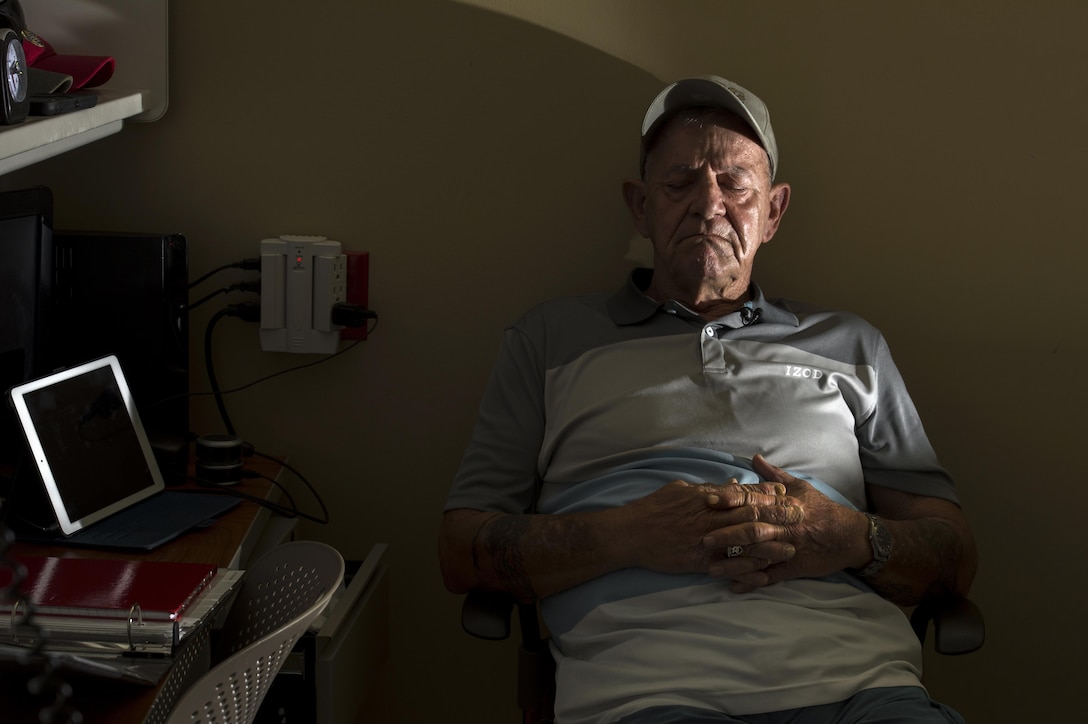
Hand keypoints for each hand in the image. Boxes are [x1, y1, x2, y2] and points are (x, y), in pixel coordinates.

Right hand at [616, 477, 802, 576]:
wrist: (631, 534)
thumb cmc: (653, 509)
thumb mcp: (680, 490)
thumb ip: (707, 488)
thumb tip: (730, 484)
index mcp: (707, 498)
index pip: (743, 493)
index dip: (766, 494)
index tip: (787, 493)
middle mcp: (710, 518)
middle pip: (751, 516)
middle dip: (778, 517)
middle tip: (800, 518)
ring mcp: (707, 541)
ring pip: (746, 543)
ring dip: (771, 546)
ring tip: (792, 549)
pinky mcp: (700, 561)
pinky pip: (730, 568)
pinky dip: (749, 573)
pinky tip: (765, 577)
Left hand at [712, 455, 868, 592]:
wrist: (850, 536)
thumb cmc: (821, 509)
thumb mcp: (800, 488)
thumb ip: (774, 476)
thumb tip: (755, 458)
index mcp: (784, 504)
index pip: (753, 499)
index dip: (731, 499)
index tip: (710, 500)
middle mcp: (784, 524)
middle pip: (752, 527)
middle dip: (727, 533)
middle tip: (703, 537)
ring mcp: (788, 547)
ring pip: (758, 555)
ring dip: (734, 562)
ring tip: (711, 568)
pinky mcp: (794, 567)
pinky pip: (771, 576)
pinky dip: (752, 582)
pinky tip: (734, 587)